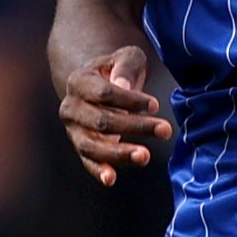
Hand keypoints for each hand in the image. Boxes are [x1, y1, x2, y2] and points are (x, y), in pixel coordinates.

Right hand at [57, 44, 171, 186]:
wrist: (96, 85)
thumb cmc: (116, 70)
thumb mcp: (125, 58)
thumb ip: (125, 67)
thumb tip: (122, 85)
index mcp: (79, 81)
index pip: (104, 93)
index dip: (130, 100)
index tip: (155, 105)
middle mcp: (70, 107)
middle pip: (101, 121)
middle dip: (134, 127)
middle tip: (165, 130)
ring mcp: (73, 129)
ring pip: (92, 145)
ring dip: (119, 153)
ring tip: (145, 156)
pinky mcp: (81, 147)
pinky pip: (87, 161)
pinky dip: (98, 171)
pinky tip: (111, 179)